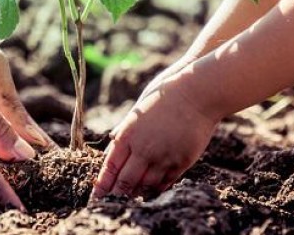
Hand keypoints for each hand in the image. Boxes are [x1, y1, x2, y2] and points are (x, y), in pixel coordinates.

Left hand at [91, 69, 220, 198]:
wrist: (196, 93)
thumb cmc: (164, 96)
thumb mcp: (137, 111)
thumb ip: (125, 131)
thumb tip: (113, 146)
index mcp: (128, 135)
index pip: (110, 167)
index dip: (103, 184)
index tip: (97, 195)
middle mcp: (143, 149)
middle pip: (126, 181)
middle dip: (118, 193)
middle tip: (113, 201)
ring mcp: (163, 156)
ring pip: (145, 185)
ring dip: (137, 192)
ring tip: (132, 197)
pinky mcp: (181, 161)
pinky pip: (166, 182)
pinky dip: (157, 187)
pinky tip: (153, 189)